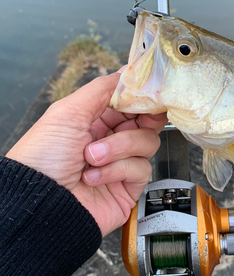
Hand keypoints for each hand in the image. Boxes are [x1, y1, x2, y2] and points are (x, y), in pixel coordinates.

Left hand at [6, 72, 166, 236]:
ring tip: (91, 157)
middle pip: (146, 121)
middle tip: (133, 120)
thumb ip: (102, 89)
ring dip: (119, 148)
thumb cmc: (42, 158)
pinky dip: (117, 170)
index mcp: (95, 120)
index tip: (149, 93)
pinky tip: (95, 176)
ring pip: (147, 143)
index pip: (130, 102)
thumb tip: (128, 72)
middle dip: (139, 119)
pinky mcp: (129, 187)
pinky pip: (141, 169)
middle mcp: (110, 140)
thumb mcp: (68, 112)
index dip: (141, 97)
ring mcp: (121, 164)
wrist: (41, 203)